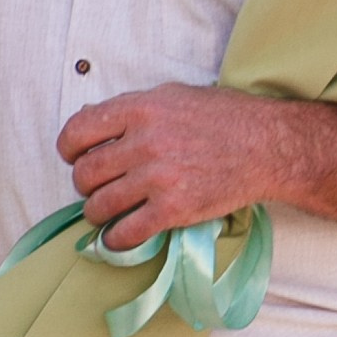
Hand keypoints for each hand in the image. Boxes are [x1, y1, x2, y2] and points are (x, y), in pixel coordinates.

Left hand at [57, 85, 288, 250]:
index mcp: (139, 108)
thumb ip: (130, 108)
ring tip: (109, 212)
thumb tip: (89, 121)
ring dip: (98, 214)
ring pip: (99, 206)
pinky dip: (115, 240)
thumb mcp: (172, 96)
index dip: (69, 150)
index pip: (77, 132)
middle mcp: (144, 142)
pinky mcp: (174, 209)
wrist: (266, 146)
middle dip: (85, 185)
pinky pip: (126, 233)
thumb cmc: (222, 117)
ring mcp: (158, 178)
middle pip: (84, 174)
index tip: (75, 158)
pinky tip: (120, 236)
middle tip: (99, 187)